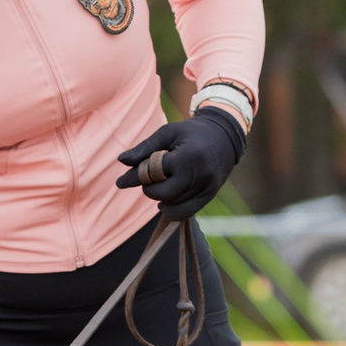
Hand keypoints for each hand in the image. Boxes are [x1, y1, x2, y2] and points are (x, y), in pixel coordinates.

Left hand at [115, 108, 244, 220]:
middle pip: (164, 194)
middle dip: (150, 189)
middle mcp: (200, 175)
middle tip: (146, 180)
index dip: (137, 176)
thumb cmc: (191, 132)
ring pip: (174, 206)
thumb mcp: (167, 133)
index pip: (155, 173)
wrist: (224, 136)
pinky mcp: (210, 196)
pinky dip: (172, 210)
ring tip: (158, 186)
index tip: (122, 181)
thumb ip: (144, 149)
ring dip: (161, 199)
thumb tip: (121, 161)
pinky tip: (165, 202)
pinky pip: (186, 212)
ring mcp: (207, 188)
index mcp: (188, 156)